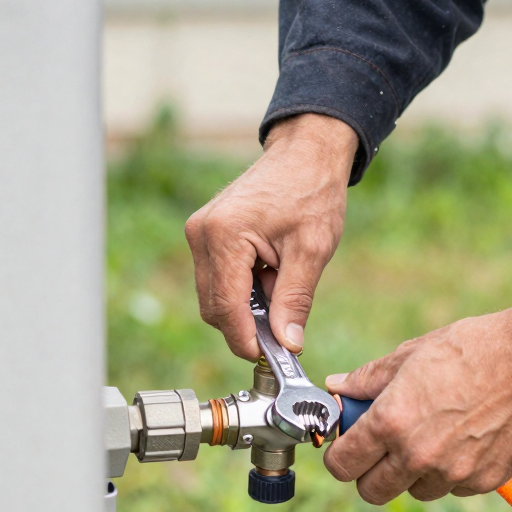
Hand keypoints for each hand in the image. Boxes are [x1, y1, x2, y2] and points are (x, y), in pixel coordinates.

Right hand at [185, 114, 358, 357]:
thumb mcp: (312, 250)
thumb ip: (295, 300)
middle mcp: (202, 233)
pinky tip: (271, 275)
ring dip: (246, 306)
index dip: (246, 339)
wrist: (306, 154)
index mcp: (224, 235)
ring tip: (283, 287)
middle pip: (213, 307)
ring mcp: (199, 232)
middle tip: (284, 330)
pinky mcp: (206, 233)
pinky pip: (218, 278)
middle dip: (246, 326)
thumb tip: (288, 345)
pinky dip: (243, 289)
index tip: (270, 357)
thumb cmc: (312, 191)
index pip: (225, 308)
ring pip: (214, 296)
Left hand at [323, 304, 511, 504]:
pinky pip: (454, 487)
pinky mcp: (484, 481)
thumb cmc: (471, 349)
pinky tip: (466, 438)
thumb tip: (338, 387)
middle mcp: (417, 455)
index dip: (340, 456)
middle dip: (371, 472)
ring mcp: (452, 473)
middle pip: (371, 492)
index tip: (349, 446)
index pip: (341, 465)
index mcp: (390, 421)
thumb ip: (368, 379)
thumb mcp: (411, 354)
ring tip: (435, 434)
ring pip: (415, 491)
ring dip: (415, 472)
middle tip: (385, 448)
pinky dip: (453, 472)